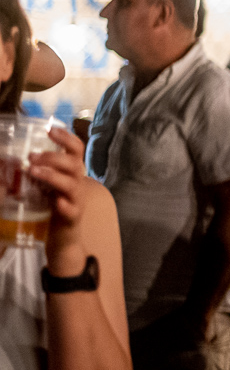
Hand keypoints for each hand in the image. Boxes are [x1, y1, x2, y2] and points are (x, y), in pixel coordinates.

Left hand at [27, 126, 91, 277]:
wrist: (63, 239)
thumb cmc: (52, 208)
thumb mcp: (46, 185)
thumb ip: (37, 171)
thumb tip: (11, 157)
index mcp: (71, 172)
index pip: (76, 149)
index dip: (66, 138)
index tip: (50, 129)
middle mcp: (77, 183)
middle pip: (74, 164)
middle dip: (53, 157)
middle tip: (32, 157)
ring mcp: (77, 201)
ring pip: (72, 184)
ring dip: (53, 176)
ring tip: (33, 172)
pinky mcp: (72, 218)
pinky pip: (72, 210)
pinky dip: (64, 204)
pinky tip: (55, 202)